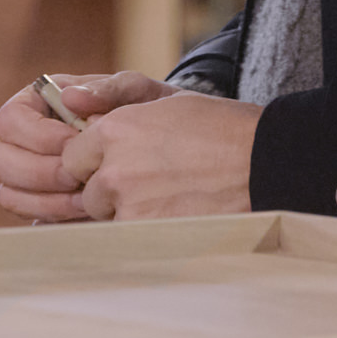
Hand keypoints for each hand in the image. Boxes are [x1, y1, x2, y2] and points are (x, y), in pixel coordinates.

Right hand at [0, 69, 166, 220]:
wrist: (163, 147)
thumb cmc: (142, 111)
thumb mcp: (133, 92)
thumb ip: (108, 89)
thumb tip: (70, 98)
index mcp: (35, 105)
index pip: (8, 120)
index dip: (36, 135)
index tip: (74, 141)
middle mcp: (24, 142)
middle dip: (39, 172)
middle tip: (78, 176)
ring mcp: (30, 178)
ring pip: (9, 195)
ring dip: (47, 201)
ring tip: (88, 197)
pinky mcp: (44, 207)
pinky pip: (32, 221)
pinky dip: (56, 220)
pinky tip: (88, 215)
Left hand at [63, 87, 261, 221]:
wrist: (267, 165)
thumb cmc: (220, 129)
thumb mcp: (166, 99)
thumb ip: (112, 97)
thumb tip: (68, 101)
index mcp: (115, 130)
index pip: (73, 157)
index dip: (95, 162)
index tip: (122, 162)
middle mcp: (114, 169)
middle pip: (88, 191)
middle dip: (109, 191)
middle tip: (152, 182)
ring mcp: (130, 207)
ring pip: (107, 219)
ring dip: (127, 214)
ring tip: (170, 199)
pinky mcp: (149, 237)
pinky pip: (129, 239)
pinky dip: (147, 233)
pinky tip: (177, 216)